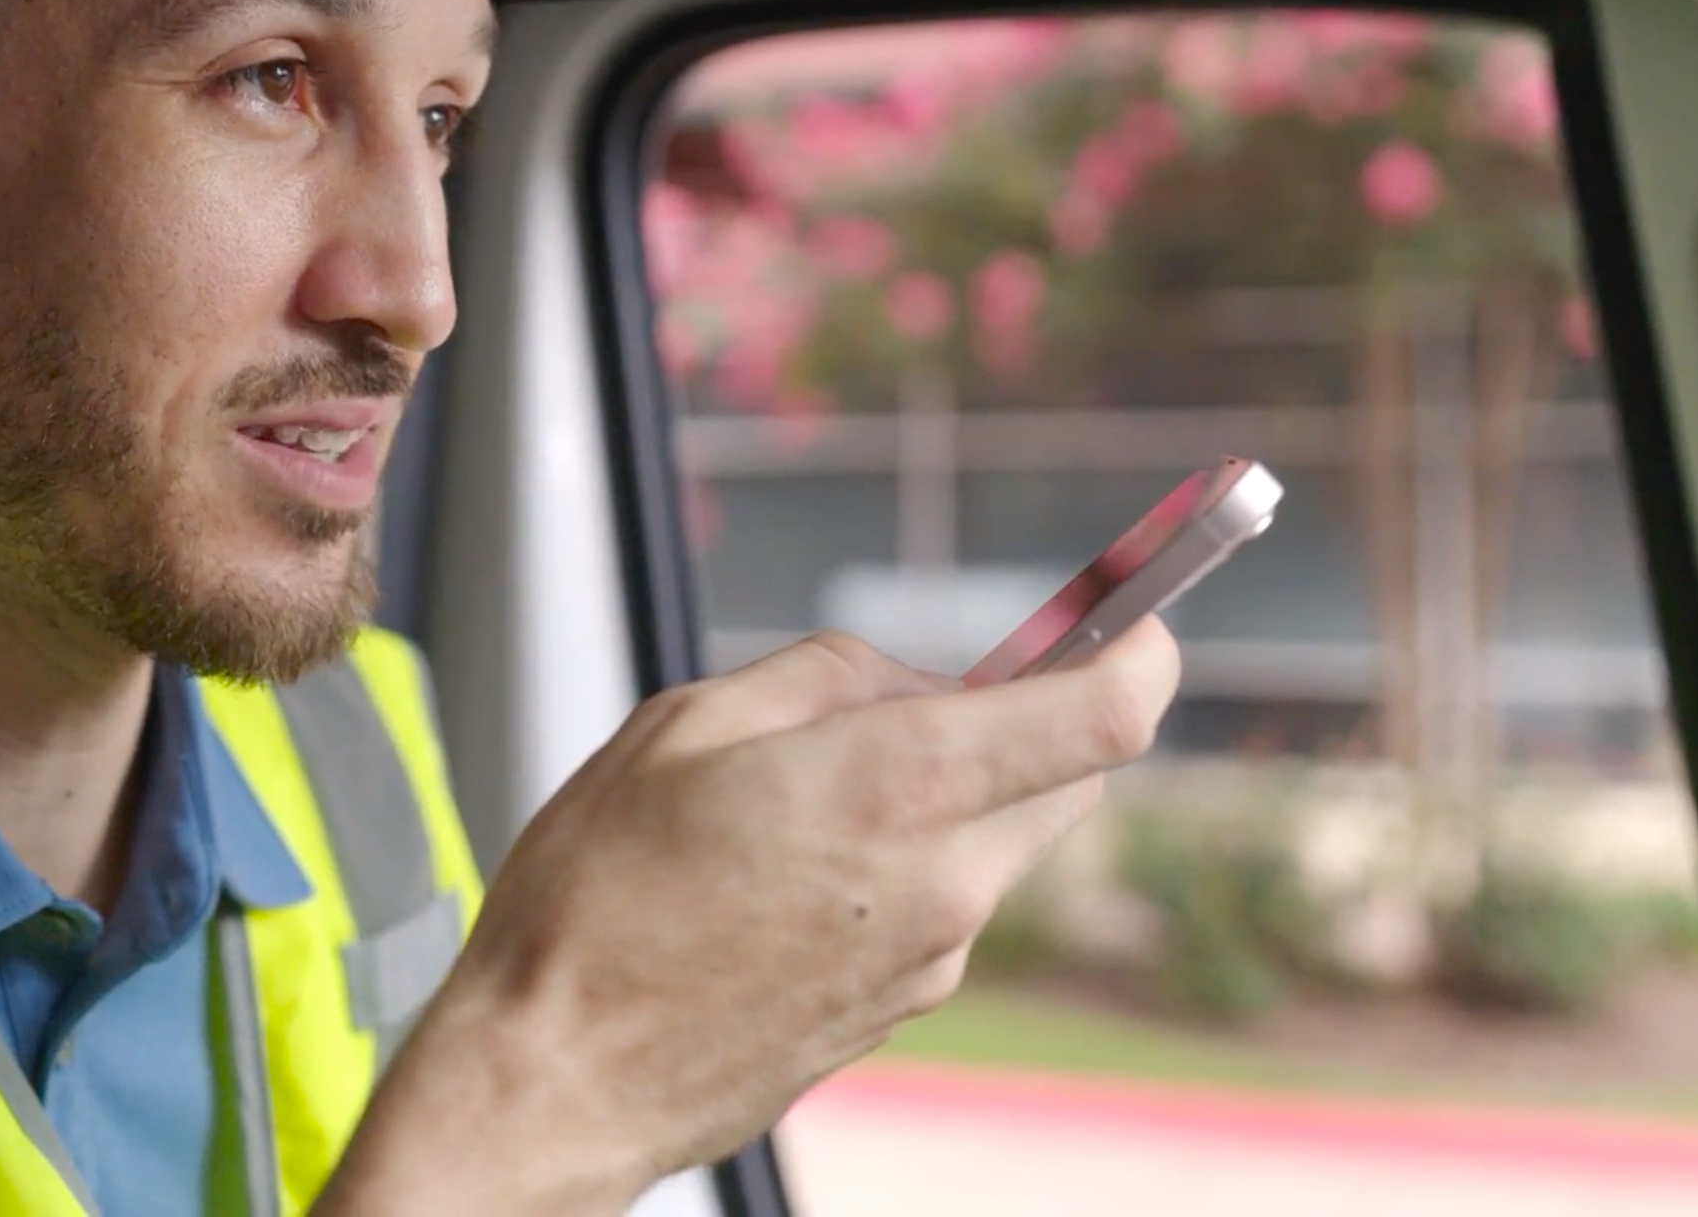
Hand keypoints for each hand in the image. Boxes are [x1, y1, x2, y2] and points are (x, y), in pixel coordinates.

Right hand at [317, 620, 1180, 1215]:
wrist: (555, 1079)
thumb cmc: (594, 907)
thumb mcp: (680, 724)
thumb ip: (819, 677)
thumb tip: (901, 677)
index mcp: (897, 787)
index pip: (1104, 713)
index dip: (1142, 649)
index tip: (1134, 617)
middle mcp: (944, 881)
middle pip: (1068, 775)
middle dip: (1026, 718)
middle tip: (924, 692)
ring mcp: (931, 958)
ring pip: (996, 839)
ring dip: (944, 794)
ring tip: (794, 794)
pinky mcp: (900, 1008)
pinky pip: (940, 903)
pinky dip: (899, 864)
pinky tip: (781, 871)